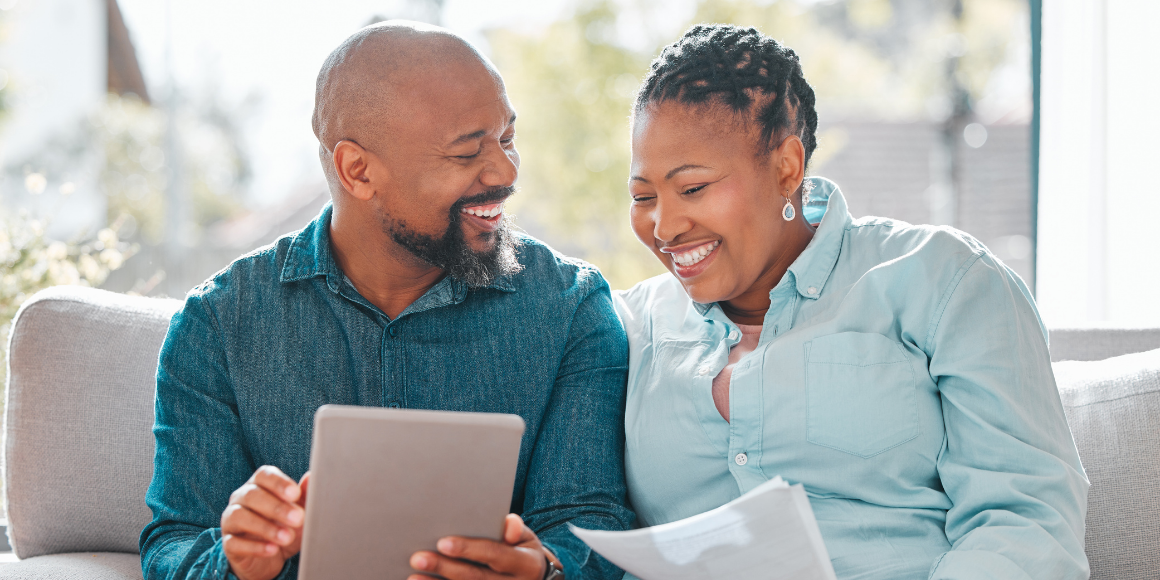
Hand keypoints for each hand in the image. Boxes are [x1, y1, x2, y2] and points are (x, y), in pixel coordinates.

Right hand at [221, 466, 310, 579]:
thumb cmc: (286, 526)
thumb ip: (304, 495)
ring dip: (265, 527)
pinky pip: (234, 542)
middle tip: (298, 518)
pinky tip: (272, 550)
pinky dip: (255, 547)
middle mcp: (241, 498)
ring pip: (239, 517)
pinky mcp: (228, 543)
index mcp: (259, 485)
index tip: (295, 494)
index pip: (264, 475)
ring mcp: (231, 520)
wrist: (271, 558)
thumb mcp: (299, 511)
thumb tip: (311, 477)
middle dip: (276, 507)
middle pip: (252, 495)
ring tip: (287, 537)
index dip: (279, 483)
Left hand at [408, 513, 559, 579]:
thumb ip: (516, 529)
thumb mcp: (526, 538)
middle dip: (446, 568)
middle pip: (476, 577)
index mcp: (526, 564)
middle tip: (418, 558)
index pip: (495, 554)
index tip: (442, 543)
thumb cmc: (520, 551)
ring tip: (413, 577)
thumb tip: (508, 524)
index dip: (469, 549)